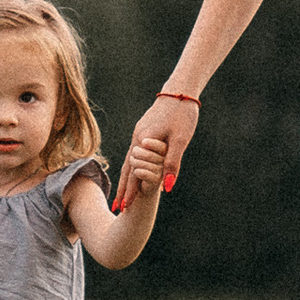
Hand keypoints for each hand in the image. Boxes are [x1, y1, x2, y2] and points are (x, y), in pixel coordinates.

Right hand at [114, 88, 199, 209]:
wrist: (179, 91)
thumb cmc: (182, 115)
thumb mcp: (180, 140)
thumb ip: (172, 163)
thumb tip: (166, 187)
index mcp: (143, 142)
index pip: (134, 173)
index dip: (129, 191)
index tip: (124, 208)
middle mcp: (137, 139)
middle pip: (126, 170)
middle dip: (122, 189)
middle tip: (117, 208)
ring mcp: (138, 135)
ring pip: (128, 162)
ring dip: (125, 179)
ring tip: (121, 194)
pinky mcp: (142, 131)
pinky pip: (133, 153)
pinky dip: (130, 166)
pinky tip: (131, 172)